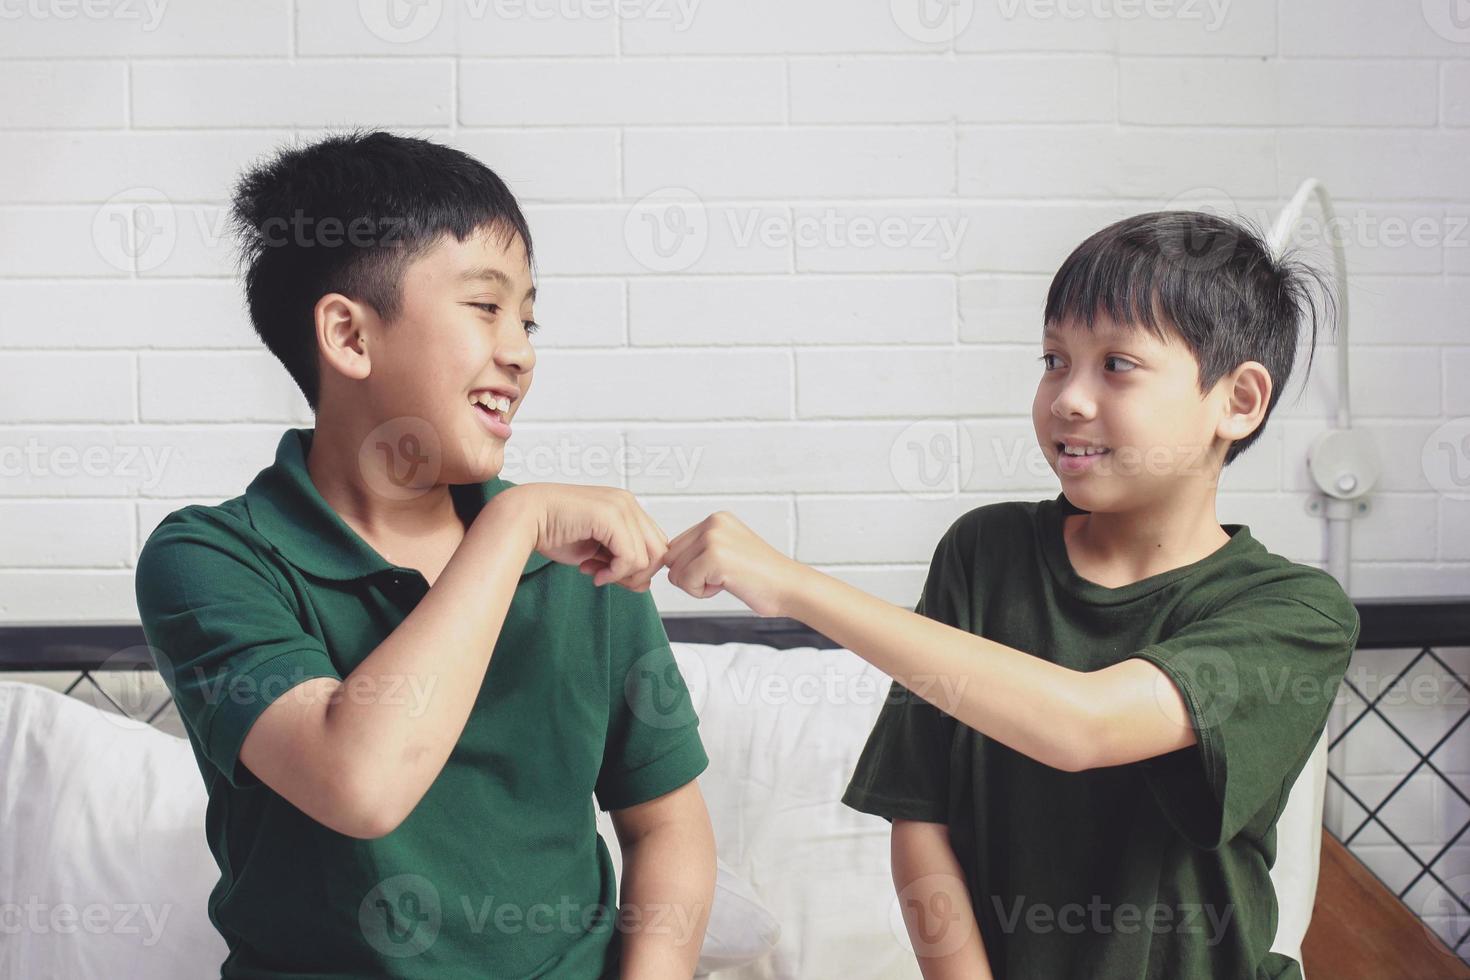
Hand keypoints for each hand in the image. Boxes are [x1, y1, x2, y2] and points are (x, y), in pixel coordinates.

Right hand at [494, 484, 667, 590]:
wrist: (524, 518)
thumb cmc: (554, 532)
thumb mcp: (596, 552)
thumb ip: (622, 564)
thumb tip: (645, 585)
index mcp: (626, 507)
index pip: (655, 545)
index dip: (638, 568)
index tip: (608, 573)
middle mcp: (628, 502)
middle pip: (659, 552)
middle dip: (635, 574)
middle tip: (605, 577)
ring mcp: (622, 506)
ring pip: (647, 557)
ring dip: (622, 575)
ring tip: (595, 573)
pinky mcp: (612, 516)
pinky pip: (630, 557)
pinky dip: (615, 573)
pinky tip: (593, 573)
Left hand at [661, 511, 802, 616]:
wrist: (789, 588)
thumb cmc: (761, 577)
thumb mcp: (727, 550)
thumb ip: (699, 550)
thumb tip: (663, 560)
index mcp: (716, 519)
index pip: (676, 547)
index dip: (692, 567)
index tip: (721, 570)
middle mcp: (713, 523)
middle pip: (671, 559)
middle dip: (691, 576)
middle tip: (724, 577)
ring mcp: (713, 538)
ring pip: (675, 573)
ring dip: (698, 585)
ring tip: (729, 579)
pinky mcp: (714, 557)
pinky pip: (685, 583)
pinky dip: (703, 593)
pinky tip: (728, 584)